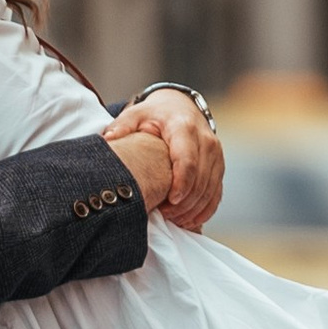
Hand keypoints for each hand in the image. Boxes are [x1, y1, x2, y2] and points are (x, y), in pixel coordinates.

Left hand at [110, 90, 222, 230]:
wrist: (181, 108)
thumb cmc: (155, 115)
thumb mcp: (137, 113)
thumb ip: (123, 125)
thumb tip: (108, 138)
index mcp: (184, 128)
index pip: (187, 160)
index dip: (182, 183)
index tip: (171, 201)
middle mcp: (206, 140)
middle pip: (200, 179)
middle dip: (185, 202)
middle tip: (164, 215)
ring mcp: (216, 154)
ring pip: (210, 189)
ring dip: (194, 209)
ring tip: (174, 220)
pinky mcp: (219, 166)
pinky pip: (216, 193)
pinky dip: (205, 210)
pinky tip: (189, 220)